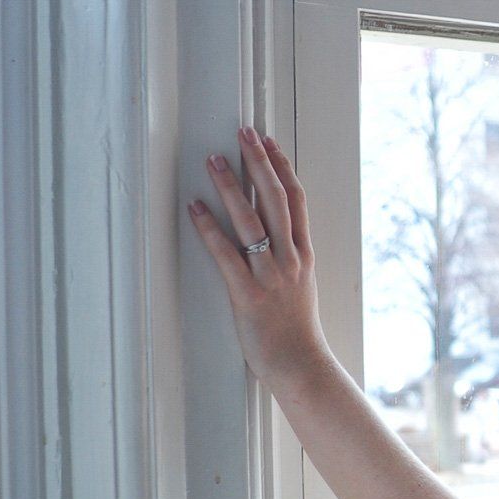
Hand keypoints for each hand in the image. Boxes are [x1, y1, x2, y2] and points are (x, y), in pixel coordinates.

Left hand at [186, 126, 332, 390]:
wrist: (301, 366)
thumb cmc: (297, 331)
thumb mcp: (301, 287)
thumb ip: (290, 258)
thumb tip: (273, 235)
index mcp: (304, 255)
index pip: (297, 200)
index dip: (282, 167)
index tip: (268, 142)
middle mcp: (290, 259)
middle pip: (277, 199)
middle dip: (258, 162)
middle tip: (243, 133)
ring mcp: (271, 276)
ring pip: (252, 220)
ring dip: (231, 186)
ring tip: (213, 160)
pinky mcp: (248, 294)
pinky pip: (226, 255)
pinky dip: (209, 228)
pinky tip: (195, 207)